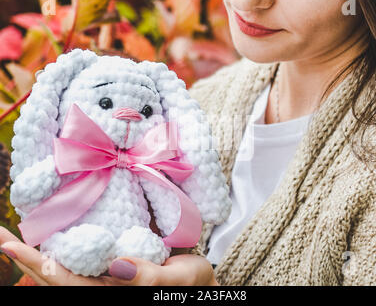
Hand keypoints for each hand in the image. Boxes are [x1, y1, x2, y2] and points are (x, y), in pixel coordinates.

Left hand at [0, 226, 218, 285]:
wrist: (201, 283)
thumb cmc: (192, 286)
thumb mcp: (177, 281)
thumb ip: (147, 276)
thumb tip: (117, 264)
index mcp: (115, 294)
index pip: (67, 281)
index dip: (37, 264)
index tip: (10, 245)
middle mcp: (105, 285)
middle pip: (57, 277)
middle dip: (28, 259)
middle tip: (2, 236)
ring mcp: (109, 277)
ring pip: (66, 267)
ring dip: (40, 253)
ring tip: (16, 237)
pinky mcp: (118, 266)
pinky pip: (83, 258)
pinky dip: (65, 248)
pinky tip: (56, 236)